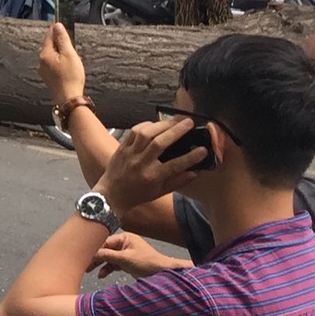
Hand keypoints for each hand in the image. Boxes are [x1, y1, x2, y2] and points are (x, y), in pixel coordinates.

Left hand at [38, 21, 86, 103]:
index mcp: (45, 54)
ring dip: (61, 52)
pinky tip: (68, 66)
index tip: (60, 24)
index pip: (49, 36)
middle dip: (59, 42)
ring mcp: (44, 70)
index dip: (56, 30)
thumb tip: (57, 26)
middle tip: (70, 42)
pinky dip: (60, 61)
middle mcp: (41, 62)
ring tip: (71, 56)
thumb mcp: (69, 54)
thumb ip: (63, 39)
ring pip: (52, 55)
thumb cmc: (70, 78)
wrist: (69, 98)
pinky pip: (53, 64)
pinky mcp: (49, 77)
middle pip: (50, 45)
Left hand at [94, 115, 208, 217]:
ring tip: (174, 120)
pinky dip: (146, 125)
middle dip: (176, 131)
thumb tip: (195, 173)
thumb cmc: (138, 195)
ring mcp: (130, 154)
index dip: (191, 157)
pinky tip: (156, 124)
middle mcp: (141, 163)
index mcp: (152, 177)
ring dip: (162, 124)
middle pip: (160, 143)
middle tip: (189, 122)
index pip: (175, 165)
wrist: (111, 195)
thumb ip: (177, 182)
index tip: (203, 150)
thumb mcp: (160, 192)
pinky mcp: (122, 147)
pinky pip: (134, 131)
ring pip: (146, 134)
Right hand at [94, 232, 190, 279]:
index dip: (95, 250)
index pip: (105, 242)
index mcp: (125, 238)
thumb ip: (107, 255)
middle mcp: (124, 243)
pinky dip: (107, 269)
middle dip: (95, 258)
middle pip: (105, 249)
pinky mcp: (127, 262)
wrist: (163, 273)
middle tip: (85, 265)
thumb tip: (92, 254)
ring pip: (108, 257)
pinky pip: (113, 264)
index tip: (85, 256)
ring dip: (100, 264)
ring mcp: (125, 253)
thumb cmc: (148, 263)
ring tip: (90, 270)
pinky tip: (101, 274)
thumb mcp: (125, 258)